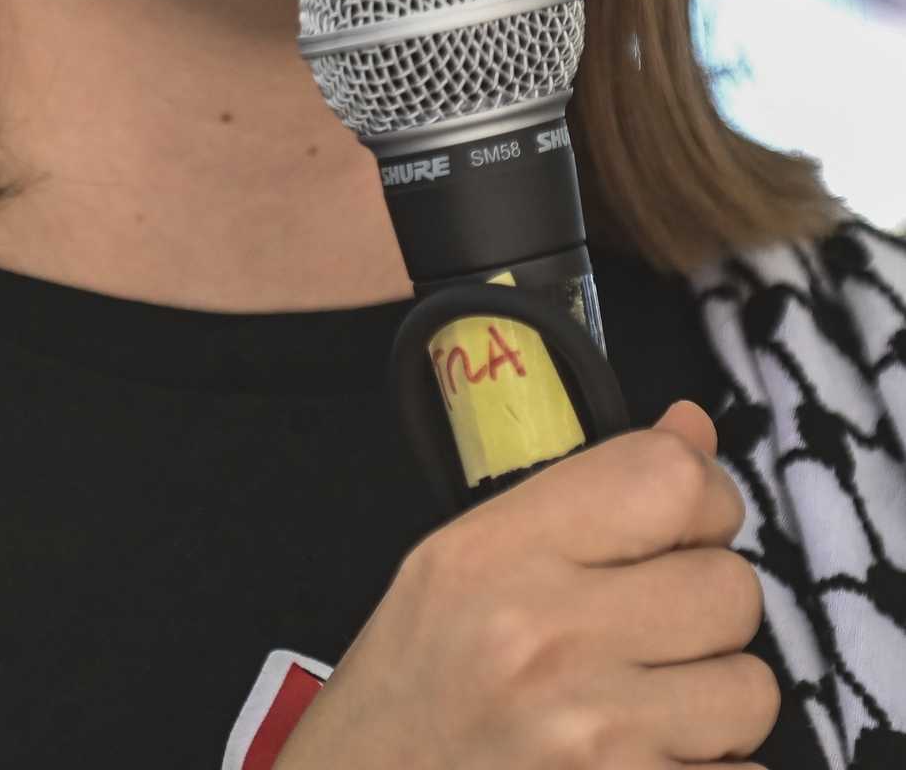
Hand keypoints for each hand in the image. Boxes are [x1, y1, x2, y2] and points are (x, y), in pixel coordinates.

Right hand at [274, 398, 778, 768]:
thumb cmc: (413, 684)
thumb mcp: (462, 561)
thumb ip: (582, 492)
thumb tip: (695, 428)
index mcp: (499, 553)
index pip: (668, 478)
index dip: (701, 495)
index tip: (680, 526)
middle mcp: (547, 639)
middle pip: (729, 586)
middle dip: (708, 606)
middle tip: (653, 627)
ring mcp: (595, 738)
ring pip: (750, 689)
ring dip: (716, 699)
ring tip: (650, 703)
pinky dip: (714, 769)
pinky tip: (650, 759)